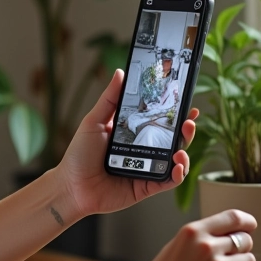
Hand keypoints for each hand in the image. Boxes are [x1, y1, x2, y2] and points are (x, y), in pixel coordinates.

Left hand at [55, 69, 197, 218]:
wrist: (71, 186)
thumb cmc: (79, 155)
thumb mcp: (93, 122)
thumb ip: (109, 99)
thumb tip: (120, 73)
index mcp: (132, 132)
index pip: (158, 119)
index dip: (174, 111)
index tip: (185, 101)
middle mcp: (143, 150)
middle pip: (172, 139)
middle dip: (185, 129)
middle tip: (188, 121)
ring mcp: (147, 168)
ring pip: (175, 160)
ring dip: (184, 151)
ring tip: (181, 145)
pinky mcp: (147, 186)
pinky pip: (168, 181)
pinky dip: (178, 174)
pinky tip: (178, 165)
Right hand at [131, 209, 258, 260]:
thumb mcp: (175, 246)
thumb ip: (199, 238)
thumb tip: (228, 234)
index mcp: (192, 231)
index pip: (232, 217)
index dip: (246, 222)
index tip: (250, 226)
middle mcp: (207, 246)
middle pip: (244, 239)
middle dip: (241, 248)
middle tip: (229, 259)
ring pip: (250, 260)